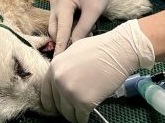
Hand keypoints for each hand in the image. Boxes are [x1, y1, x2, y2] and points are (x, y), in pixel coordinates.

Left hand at [40, 20, 154, 122]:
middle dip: (66, 107)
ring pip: (68, 114)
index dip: (51, 102)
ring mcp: (70, 92)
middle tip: (75, 106)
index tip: (55, 108)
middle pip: (57, 105)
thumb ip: (64, 67)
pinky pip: (80, 118)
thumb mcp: (73, 52)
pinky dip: (84, 118)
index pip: (46, 93)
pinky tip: (89, 112)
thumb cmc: (100, 49)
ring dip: (75, 114)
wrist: (118, 51)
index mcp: (55, 67)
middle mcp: (59, 80)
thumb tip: (61, 80)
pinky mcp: (83, 102)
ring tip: (83, 109)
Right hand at [49, 0, 115, 53]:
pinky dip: (68, 26)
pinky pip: (58, 20)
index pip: (61, 30)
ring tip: (86, 31)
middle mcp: (54, 1)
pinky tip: (80, 25)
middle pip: (55, 29)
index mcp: (63, 1)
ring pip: (56, 26)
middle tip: (82, 43)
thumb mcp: (94, 12)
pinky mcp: (56, 3)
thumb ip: (83, 29)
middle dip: (66, 39)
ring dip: (67, 33)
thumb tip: (74, 46)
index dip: (61, 46)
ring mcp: (53, 1)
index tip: (59, 61)